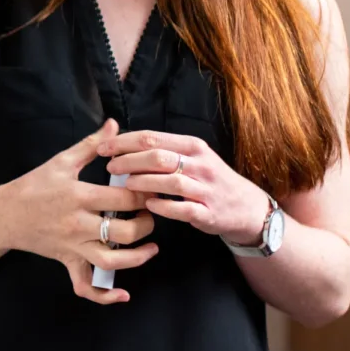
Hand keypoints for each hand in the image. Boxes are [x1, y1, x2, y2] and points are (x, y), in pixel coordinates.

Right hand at [5, 119, 157, 303]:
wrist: (4, 215)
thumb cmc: (33, 185)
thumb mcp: (61, 161)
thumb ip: (91, 145)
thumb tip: (113, 124)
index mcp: (79, 196)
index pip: (123, 199)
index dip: (145, 194)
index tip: (155, 188)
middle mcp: (78, 224)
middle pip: (124, 232)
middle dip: (146, 224)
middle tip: (152, 214)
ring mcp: (73, 247)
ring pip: (111, 262)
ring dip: (137, 258)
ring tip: (151, 247)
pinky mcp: (67, 262)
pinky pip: (86, 286)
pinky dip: (105, 296)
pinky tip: (123, 294)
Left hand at [97, 130, 270, 244]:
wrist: (246, 207)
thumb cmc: (210, 179)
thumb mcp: (193, 157)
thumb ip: (164, 150)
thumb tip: (125, 145)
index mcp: (192, 146)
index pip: (152, 138)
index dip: (124, 141)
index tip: (103, 147)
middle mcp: (200, 164)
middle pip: (158, 156)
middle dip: (129, 160)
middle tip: (110, 166)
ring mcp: (205, 188)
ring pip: (170, 180)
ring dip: (144, 181)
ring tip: (125, 184)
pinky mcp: (208, 212)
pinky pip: (183, 208)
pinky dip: (164, 206)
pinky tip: (148, 205)